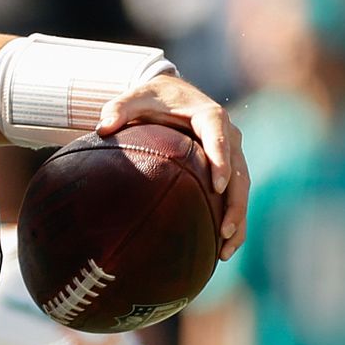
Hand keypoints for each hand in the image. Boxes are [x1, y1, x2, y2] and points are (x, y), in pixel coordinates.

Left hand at [98, 75, 249, 260]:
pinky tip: (224, 247)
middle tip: (224, 231)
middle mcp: (228, 135)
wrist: (170, 93)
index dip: (221, 162)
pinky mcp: (228, 166)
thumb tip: (102, 127)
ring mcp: (232, 152)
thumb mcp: (133, 97)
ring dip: (238, 218)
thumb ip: (118, 108)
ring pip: (242, 188)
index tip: (217, 187)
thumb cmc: (151, 97)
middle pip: (239, 171)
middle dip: (235, 203)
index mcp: (210, 116)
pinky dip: (233, 219)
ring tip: (225, 250)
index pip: (219, 139)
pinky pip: (236, 194)